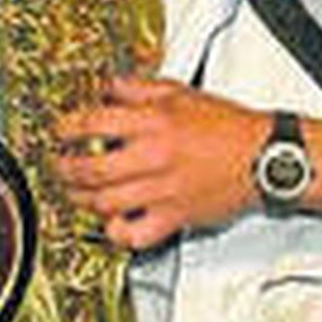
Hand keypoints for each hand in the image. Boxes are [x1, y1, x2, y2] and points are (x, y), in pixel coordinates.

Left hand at [54, 77, 266, 248]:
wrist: (264, 157)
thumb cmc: (226, 126)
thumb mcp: (177, 92)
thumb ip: (135, 88)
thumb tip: (105, 87)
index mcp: (151, 122)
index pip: (91, 124)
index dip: (65, 128)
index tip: (57, 131)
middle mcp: (153, 157)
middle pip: (91, 169)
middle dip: (64, 168)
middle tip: (56, 165)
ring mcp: (164, 191)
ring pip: (106, 203)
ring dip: (81, 199)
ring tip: (73, 193)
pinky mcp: (177, 217)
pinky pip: (138, 234)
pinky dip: (117, 232)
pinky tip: (110, 223)